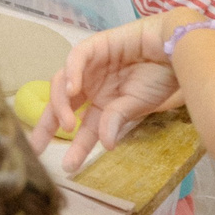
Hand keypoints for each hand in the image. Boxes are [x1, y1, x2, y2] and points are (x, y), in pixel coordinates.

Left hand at [34, 10, 192, 171]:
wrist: (178, 49)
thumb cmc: (161, 77)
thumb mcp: (138, 104)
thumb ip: (117, 119)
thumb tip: (107, 145)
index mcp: (103, 103)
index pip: (81, 126)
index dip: (74, 146)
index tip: (66, 168)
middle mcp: (92, 86)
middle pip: (61, 106)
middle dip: (47, 126)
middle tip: (36, 147)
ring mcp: (90, 66)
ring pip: (63, 84)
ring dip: (61, 105)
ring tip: (67, 125)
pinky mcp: (95, 46)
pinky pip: (77, 58)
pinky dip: (72, 72)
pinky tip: (73, 90)